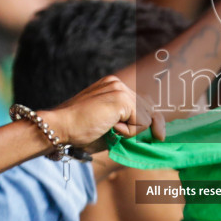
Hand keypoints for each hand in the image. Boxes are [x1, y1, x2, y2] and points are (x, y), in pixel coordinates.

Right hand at [40, 75, 159, 151]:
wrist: (61, 127)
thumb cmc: (80, 131)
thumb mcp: (108, 125)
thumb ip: (126, 123)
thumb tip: (151, 131)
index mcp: (112, 86)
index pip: (142, 101)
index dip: (151, 120)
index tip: (159, 134)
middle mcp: (117, 84)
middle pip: (150, 107)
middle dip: (152, 126)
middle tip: (151, 137)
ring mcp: (119, 89)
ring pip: (146, 116)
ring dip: (131, 130)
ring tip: (109, 129)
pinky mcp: (121, 99)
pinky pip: (140, 122)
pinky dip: (129, 132)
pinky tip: (110, 128)